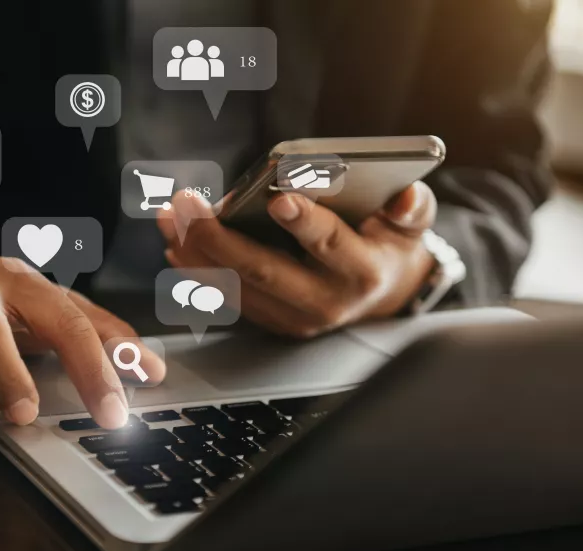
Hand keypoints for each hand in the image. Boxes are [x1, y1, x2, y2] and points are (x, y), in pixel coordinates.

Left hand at [157, 182, 436, 337]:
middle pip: (264, 271)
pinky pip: (227, 298)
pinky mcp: (271, 321)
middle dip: (219, 237)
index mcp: (361, 271)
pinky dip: (197, 271)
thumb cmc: (388, 245)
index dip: (304, 222)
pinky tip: (175, 244)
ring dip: (195, 252)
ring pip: (235, 286)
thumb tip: (406, 196)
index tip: (278, 197)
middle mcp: (324, 301)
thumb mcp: (410, 225)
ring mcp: (293, 317)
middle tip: (188, 205)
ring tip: (170, 217)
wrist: (381, 295)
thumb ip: (412, 208)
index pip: (329, 245)